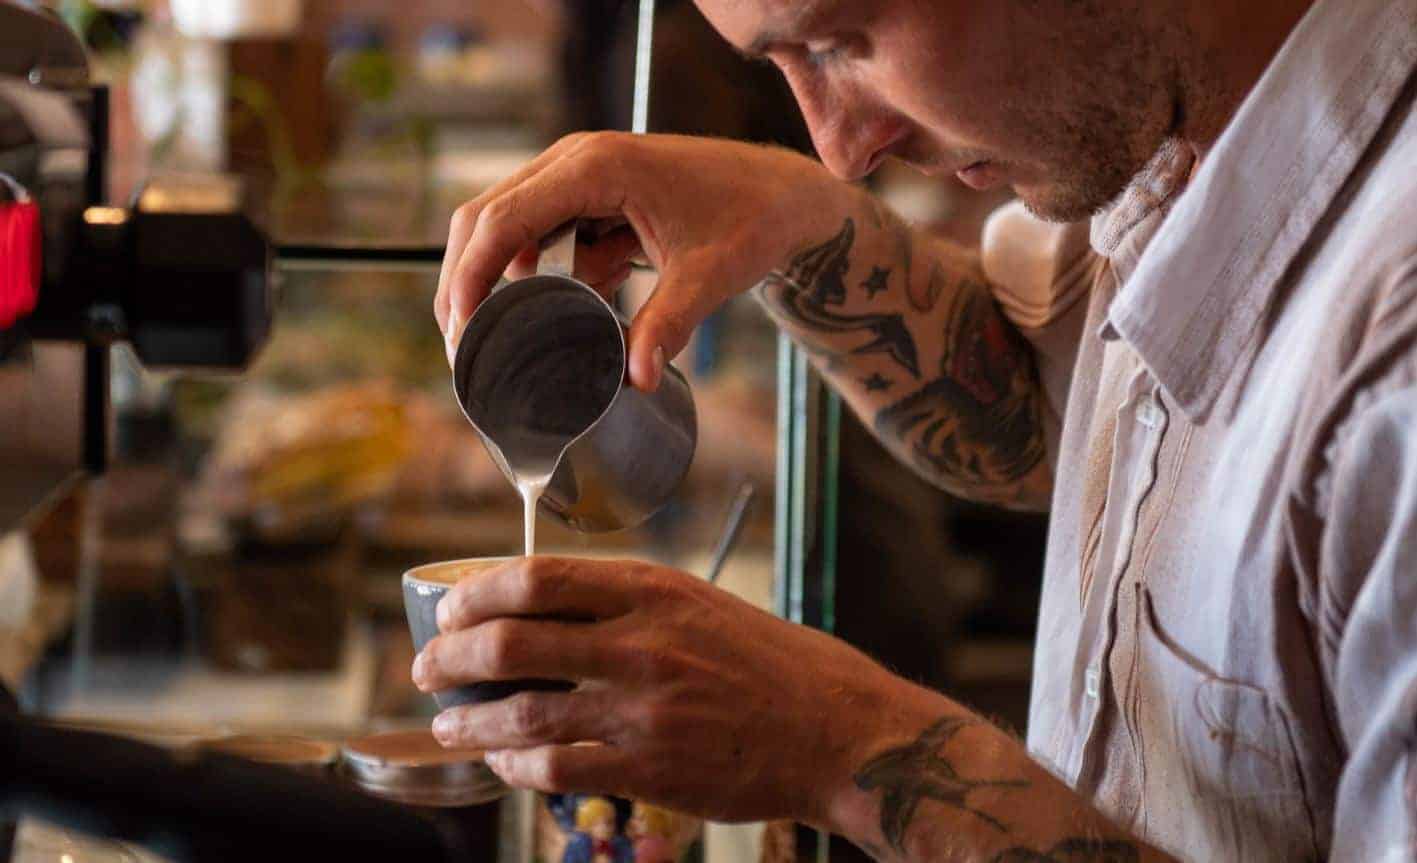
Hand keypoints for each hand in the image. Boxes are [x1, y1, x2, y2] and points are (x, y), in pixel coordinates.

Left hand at [410, 556, 936, 824]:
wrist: (838, 728)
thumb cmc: (771, 663)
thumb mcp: (701, 606)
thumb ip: (628, 605)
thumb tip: (542, 610)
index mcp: (655, 591)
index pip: (539, 579)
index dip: (477, 593)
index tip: (449, 608)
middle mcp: (643, 643)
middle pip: (512, 642)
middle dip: (451, 656)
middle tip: (426, 668)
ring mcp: (645, 710)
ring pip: (524, 714)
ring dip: (472, 721)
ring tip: (449, 724)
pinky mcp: (652, 769)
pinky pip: (559, 769)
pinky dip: (519, 768)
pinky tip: (508, 765)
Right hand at [434, 133, 857, 388]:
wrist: (785, 195)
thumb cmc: (751, 222)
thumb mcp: (708, 277)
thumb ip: (667, 325)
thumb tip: (635, 381)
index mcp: (597, 167)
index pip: (504, 218)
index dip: (471, 273)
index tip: (461, 327)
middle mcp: (576, 158)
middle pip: (486, 216)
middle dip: (467, 279)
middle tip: (464, 345)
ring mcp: (578, 171)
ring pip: (507, 223)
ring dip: (501, 275)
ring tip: (507, 333)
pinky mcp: (589, 190)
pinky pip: (541, 230)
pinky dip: (542, 268)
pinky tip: (568, 298)